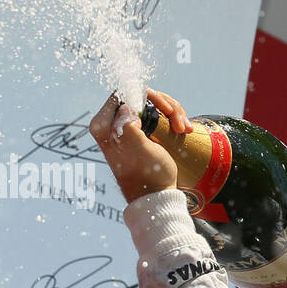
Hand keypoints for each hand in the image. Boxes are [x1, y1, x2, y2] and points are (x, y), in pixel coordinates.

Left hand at [88, 88, 190, 202]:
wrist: (157, 194)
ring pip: (153, 103)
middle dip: (165, 106)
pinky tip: (183, 130)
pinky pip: (158, 112)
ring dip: (173, 112)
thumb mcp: (140, 151)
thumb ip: (128, 127)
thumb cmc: (148, 176)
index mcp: (103, 125)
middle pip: (141, 96)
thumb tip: (126, 107)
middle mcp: (112, 123)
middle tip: (178, 124)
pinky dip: (173, 118)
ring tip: (183, 129)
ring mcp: (127, 125)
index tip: (166, 111)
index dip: (148, 97)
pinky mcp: (140, 130)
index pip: (124, 93)